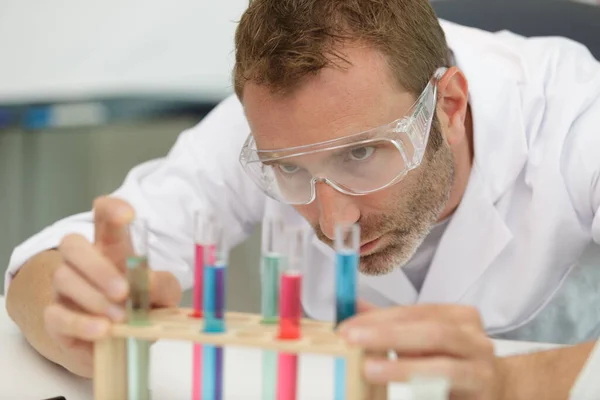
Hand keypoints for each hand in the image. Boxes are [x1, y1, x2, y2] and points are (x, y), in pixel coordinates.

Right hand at [43, 196, 181, 377]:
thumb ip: (162, 285)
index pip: (102, 216)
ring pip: (63, 278)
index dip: (111, 208)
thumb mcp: (164, 295)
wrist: (125, 345)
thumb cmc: (143, 309)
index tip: (129, 216)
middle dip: (97, 266)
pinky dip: (80, 323)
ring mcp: (65, 289)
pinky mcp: (56, 319)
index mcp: (111, 247)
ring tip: (121, 317)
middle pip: (72, 244)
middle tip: (123, 291)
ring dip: (94, 298)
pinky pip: (56, 315)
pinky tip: (102, 330)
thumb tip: (149, 280)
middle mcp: (83, 262)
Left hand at [339, 301, 504, 399]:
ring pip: (444, 368)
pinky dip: (420, 390)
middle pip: (432, 333)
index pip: (416, 312)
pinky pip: (447, 392)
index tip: (347, 326)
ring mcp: (482, 371)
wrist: (497, 390)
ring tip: (369, 369)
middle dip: (389, 335)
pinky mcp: (481, 397)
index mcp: (461, 317)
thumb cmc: (453, 360)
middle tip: (353, 339)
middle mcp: (476, 341)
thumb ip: (392, 322)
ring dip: (403, 368)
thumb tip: (354, 307)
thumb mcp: (425, 335)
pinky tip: (398, 392)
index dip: (380, 318)